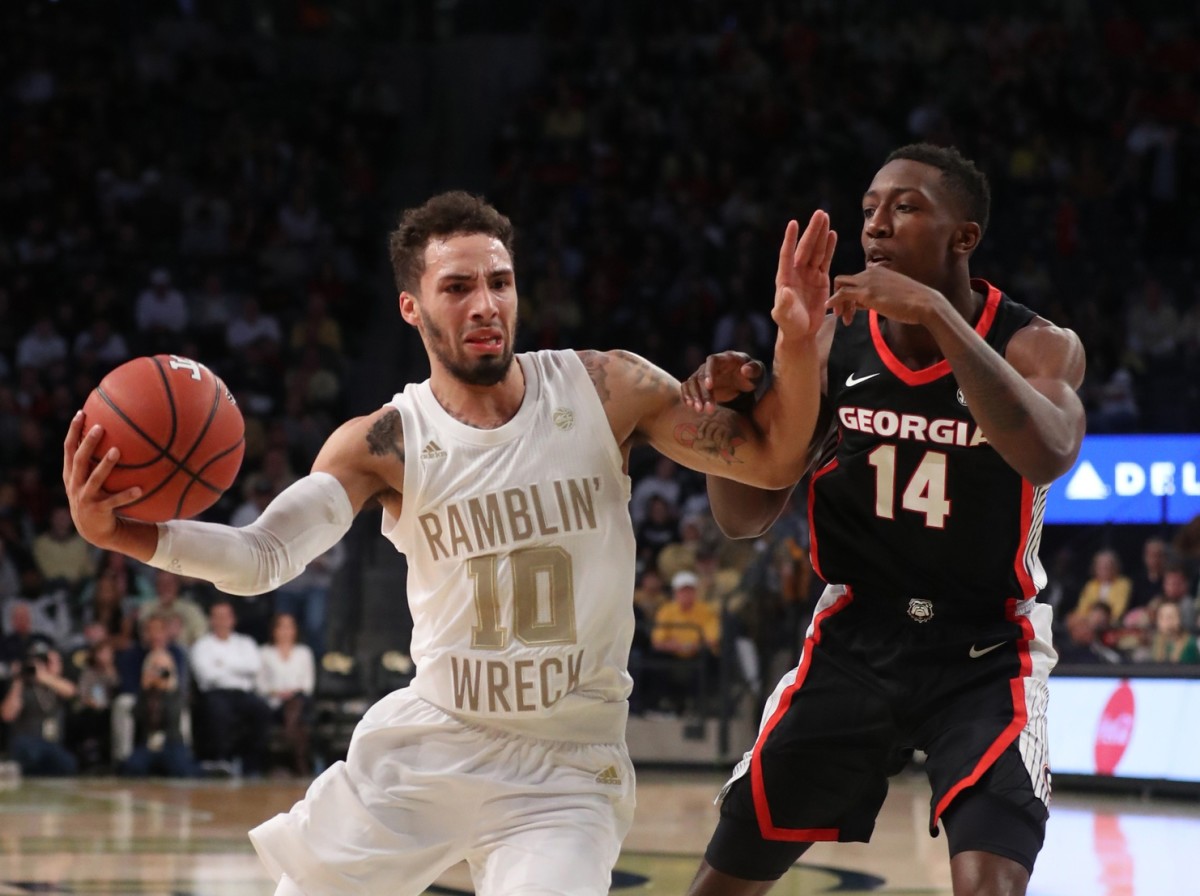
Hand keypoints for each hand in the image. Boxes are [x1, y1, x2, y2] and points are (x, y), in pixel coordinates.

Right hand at [62, 411, 141, 549]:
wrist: (93, 529)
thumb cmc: (95, 497)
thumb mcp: (90, 478)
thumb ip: (96, 460)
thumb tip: (118, 434)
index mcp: (71, 474)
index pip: (69, 448)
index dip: (73, 431)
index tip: (81, 413)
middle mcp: (74, 484)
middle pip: (79, 460)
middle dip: (87, 443)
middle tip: (100, 427)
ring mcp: (84, 498)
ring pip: (94, 479)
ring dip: (105, 465)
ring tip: (117, 451)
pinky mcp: (97, 510)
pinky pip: (114, 501)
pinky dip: (126, 495)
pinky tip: (140, 489)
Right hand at [681, 351, 764, 413]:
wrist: (743, 381)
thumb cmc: (751, 374)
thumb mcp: (758, 372)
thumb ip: (754, 370)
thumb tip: (745, 370)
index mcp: (725, 358)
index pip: (712, 361)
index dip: (709, 372)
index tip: (709, 386)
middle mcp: (710, 365)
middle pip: (700, 376)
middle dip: (703, 393)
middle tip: (708, 409)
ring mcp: (702, 374)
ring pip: (692, 383)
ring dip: (694, 396)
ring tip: (699, 410)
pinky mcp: (698, 384)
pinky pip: (687, 387)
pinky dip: (686, 395)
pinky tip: (690, 406)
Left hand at [772, 210, 837, 341]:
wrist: (802, 332)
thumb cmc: (790, 325)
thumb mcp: (784, 316)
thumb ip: (784, 304)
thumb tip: (786, 292)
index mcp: (785, 278)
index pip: (787, 254)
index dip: (790, 240)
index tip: (793, 223)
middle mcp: (797, 272)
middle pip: (805, 248)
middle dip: (812, 231)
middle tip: (819, 214)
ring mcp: (809, 274)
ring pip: (816, 250)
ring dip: (821, 234)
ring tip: (825, 217)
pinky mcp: (821, 279)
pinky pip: (825, 259)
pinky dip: (829, 247)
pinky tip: (832, 234)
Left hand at [828, 265, 949, 325]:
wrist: (924, 303)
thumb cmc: (912, 303)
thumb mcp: (890, 295)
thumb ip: (874, 296)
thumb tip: (860, 303)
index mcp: (878, 272)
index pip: (856, 280)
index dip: (851, 295)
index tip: (853, 310)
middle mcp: (870, 272)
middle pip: (845, 280)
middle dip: (840, 296)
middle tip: (841, 314)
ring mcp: (867, 281)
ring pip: (841, 285)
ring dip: (837, 302)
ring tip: (843, 318)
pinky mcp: (866, 292)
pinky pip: (842, 293)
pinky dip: (833, 301)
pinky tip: (829, 308)